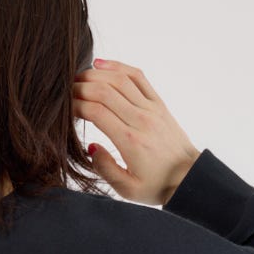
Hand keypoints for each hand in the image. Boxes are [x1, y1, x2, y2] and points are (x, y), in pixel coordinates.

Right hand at [73, 59, 200, 205]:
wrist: (188, 177)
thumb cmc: (157, 185)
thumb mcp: (128, 189)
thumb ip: (106, 169)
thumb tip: (92, 147)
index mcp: (130, 141)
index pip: (97, 112)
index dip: (76, 106)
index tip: (65, 109)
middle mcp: (141, 120)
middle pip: (105, 91)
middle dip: (81, 87)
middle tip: (66, 91)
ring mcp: (151, 108)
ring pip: (120, 79)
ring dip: (96, 74)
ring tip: (78, 77)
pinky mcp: (158, 103)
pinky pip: (137, 77)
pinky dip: (118, 67)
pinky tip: (101, 65)